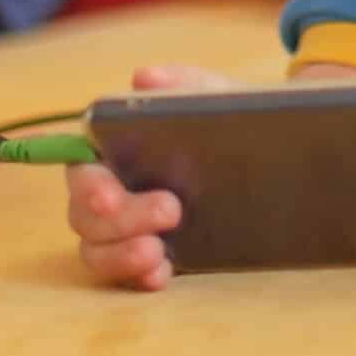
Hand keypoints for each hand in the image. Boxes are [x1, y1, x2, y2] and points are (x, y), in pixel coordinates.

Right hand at [64, 63, 235, 291]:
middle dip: (120, 220)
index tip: (109, 199)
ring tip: (156, 253)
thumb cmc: (227, 120)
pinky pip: (126, 276)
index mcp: (113, 148)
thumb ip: (183, 84)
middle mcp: (111, 190)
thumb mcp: (215, 97)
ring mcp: (126, 229)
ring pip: (96, 250)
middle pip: (85, 215)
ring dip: (120, 255)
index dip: (88, 185)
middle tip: (170, 210)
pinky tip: (161, 275)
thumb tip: (145, 78)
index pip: (81, 165)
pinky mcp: (149, 256)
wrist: (274, 160)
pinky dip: (139, 277)